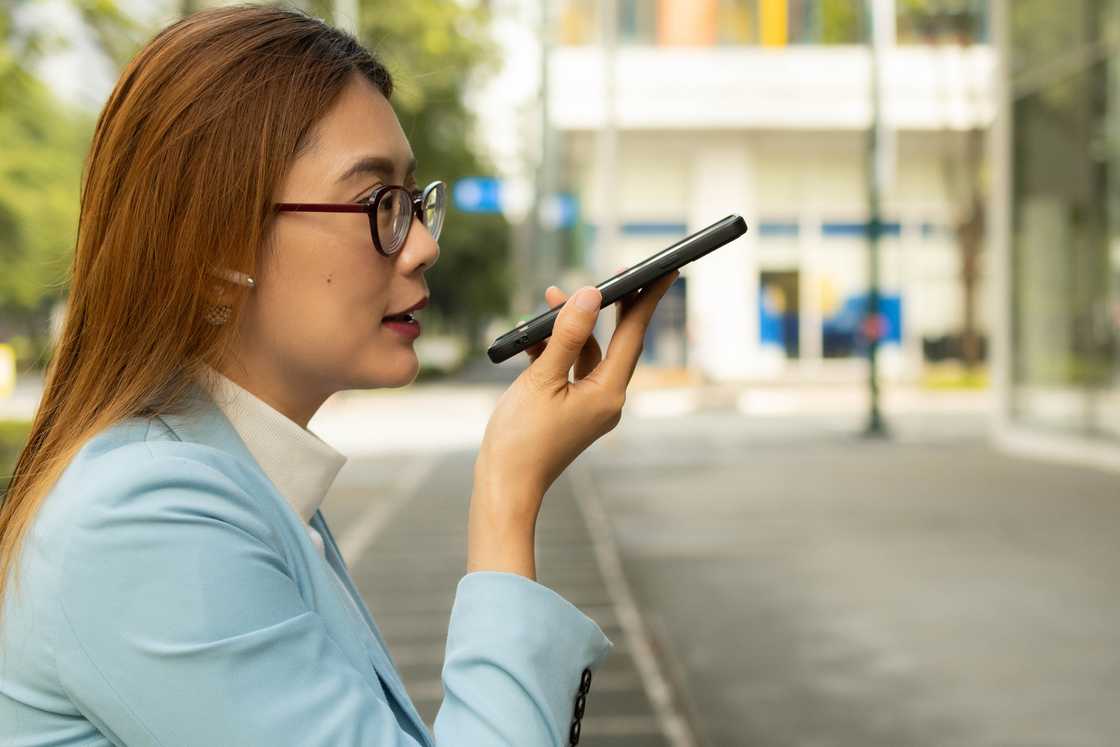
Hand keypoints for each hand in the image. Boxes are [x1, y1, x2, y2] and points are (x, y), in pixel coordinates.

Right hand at [470, 270, 678, 551]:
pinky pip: (571, 370)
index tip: (665, 270)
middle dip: (611, 307)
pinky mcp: (572, 409)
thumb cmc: (521, 440)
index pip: (634, 336)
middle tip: (614, 273)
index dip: (648, 300)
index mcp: (608, 393)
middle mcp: (607, 398)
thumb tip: (589, 295)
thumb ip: (567, 335)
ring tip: (551, 299)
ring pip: (588, 353)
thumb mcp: (541, 379)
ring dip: (571, 327)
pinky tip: (533, 337)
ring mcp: (590, 405)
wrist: (504, 486)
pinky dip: (555, 350)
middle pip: (617, 341)